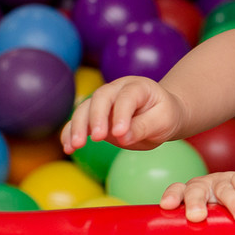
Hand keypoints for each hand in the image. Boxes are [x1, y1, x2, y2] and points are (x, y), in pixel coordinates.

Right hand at [61, 76, 183, 154]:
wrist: (161, 115)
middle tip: (97, 138)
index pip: (127, 97)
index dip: (121, 114)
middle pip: (100, 98)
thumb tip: (123, 137)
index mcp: (138, 87)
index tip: (119, 133)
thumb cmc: (165, 115)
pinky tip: (68, 147)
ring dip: (77, 127)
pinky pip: (78, 121)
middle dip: (96, 118)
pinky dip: (70, 133)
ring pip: (85, 108)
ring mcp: (103, 101)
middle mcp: (117, 89)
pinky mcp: (94, 115)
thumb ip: (144, 127)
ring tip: (76, 146)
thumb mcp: (164, 121)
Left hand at [160, 171, 234, 222]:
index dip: (172, 197)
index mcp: (188, 197)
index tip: (167, 206)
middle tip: (196, 216)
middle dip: (195, 202)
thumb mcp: (208, 224)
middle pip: (195, 191)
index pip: (177, 192)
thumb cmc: (222, 218)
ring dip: (232, 202)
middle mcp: (203, 187)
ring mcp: (221, 181)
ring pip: (224, 189)